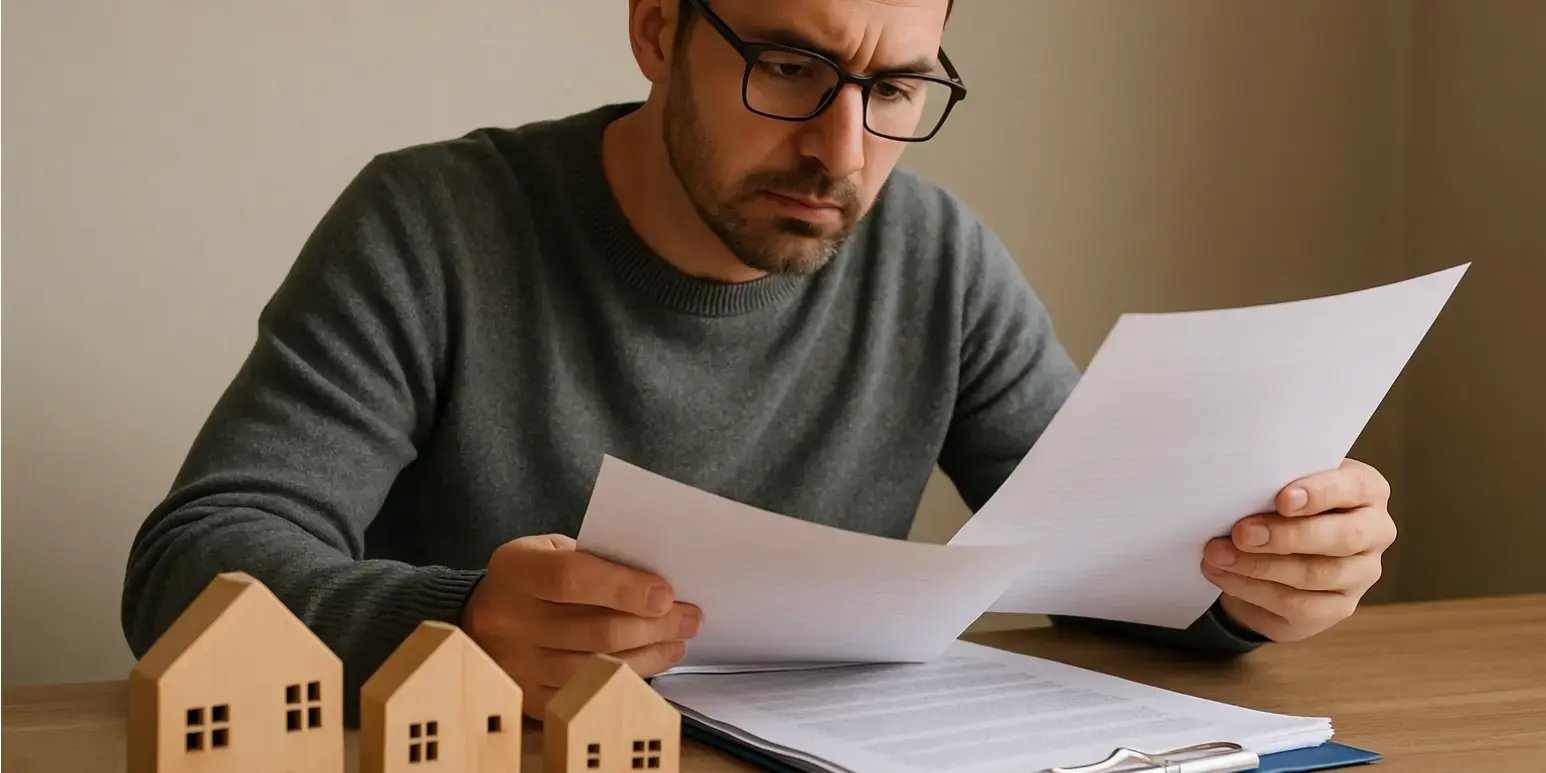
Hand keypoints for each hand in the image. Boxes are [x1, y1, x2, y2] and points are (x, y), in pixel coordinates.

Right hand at [462, 534, 702, 717]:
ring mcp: (516, 663)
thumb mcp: (552, 549)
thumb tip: (658, 583)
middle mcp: (509, 619)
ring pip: (596, 666)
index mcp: (515, 569)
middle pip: (594, 629)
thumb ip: (596, 559)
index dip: (623, 588)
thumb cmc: (533, 576)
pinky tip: (652, 662)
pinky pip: (588, 693)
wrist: (481, 615)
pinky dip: (628, 677)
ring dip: (649, 653)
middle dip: (653, 625)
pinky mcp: (528, 695)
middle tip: (689, 617)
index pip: (571, 579)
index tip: (666, 594)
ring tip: (678, 640)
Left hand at [1202, 458, 1395, 641]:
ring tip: (1217, 554)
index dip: (1321, 493)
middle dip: (1287, 536)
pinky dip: (1253, 589)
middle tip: (1241, 533)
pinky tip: (1224, 575)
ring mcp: (1361, 573)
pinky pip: (1298, 603)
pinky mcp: (1340, 606)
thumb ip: (1274, 484)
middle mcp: (1375, 531)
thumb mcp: (1281, 486)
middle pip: (1343, 537)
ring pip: (1316, 574)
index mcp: (1366, 489)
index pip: (1355, 487)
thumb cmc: (1280, 506)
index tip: (1283, 500)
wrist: (1277, 555)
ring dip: (1259, 565)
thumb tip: (1237, 487)